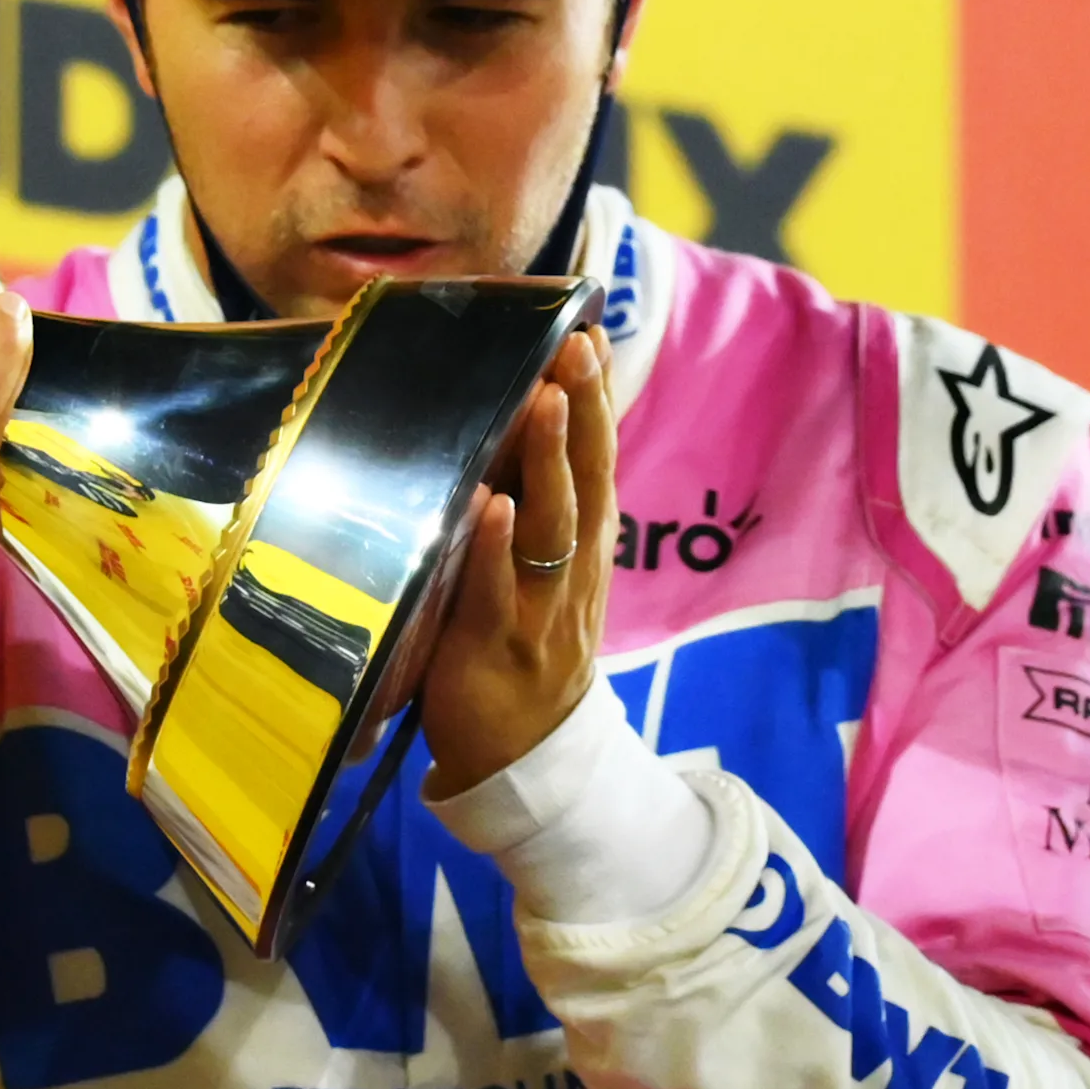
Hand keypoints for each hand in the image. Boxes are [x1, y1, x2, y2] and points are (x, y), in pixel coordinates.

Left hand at [419, 327, 614, 795]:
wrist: (526, 756)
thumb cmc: (524, 643)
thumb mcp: (542, 570)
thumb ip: (535, 507)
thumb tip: (512, 426)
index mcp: (583, 546)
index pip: (597, 459)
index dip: (595, 399)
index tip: (588, 332)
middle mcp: (572, 568)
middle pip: (586, 479)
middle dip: (582, 410)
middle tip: (574, 344)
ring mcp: (540, 606)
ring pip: (551, 525)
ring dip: (549, 460)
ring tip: (543, 399)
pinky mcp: (498, 646)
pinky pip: (496, 591)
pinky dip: (495, 548)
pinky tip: (492, 507)